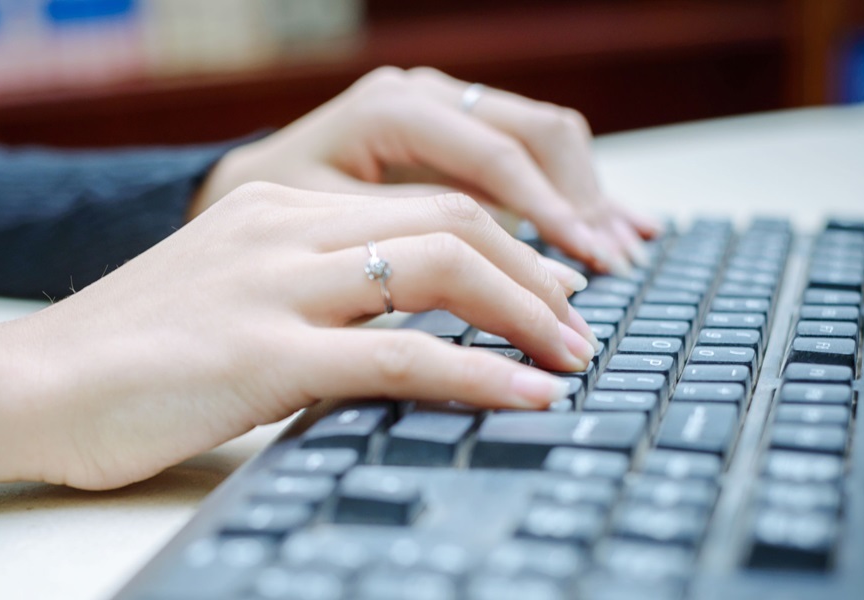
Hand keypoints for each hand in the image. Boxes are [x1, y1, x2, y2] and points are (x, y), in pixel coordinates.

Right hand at [0, 184, 596, 489]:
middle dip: (536, 271)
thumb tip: (403, 326)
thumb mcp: (233, 292)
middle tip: (580, 322)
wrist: (32, 383)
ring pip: (440, 269)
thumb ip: (312, 291)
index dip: (509, 243)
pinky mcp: (262, 355)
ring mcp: (275, 287)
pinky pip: (398, 356)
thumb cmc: (130, 349)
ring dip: (527, 312)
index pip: (427, 203)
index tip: (549, 288)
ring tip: (572, 356)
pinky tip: (525, 397)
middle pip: (452, 221)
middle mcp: (286, 229)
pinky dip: (479, 375)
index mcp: (282, 207)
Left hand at [197, 67, 661, 275]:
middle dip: (581, 202)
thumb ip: (410, 237)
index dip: (548, 213)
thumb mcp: (329, 226)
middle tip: (612, 268)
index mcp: (393, 108)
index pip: (494, 157)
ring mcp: (444, 106)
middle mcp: (425, 93)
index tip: (584, 267)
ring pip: (544, 136)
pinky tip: (607, 223)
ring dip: (586, 194)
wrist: (241, 196)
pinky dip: (568, 190)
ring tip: (623, 251)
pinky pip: (529, 150)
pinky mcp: (455, 133)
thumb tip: (490, 268)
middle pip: (536, 133)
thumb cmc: (272, 215)